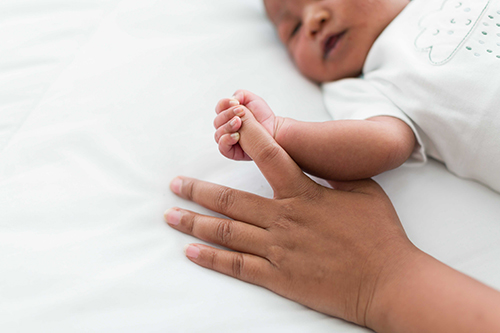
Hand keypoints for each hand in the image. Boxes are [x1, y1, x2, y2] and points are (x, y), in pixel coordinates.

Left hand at [168, 105, 417, 326]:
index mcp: (305, 194)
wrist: (389, 282)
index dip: (246, 134)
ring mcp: (278, 250)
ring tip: (171, 216)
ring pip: (227, 232)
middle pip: (231, 199)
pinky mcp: (279, 278)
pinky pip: (237, 266)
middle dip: (198, 190)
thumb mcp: (362, 190)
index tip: (228, 120)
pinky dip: (211, 258)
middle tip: (174, 184)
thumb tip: (309, 157)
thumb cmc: (380, 234)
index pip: (268, 155)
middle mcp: (284, 219)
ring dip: (195, 222)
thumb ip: (330, 173)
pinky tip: (191, 251)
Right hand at [214, 90, 284, 160]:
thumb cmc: (262, 116)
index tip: (236, 103)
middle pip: (217, 121)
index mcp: (228, 114)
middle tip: (241, 113)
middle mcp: (226, 126)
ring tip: (240, 123)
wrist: (273, 128)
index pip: (219, 108)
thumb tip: (231, 100)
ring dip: (228, 127)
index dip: (225, 104)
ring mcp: (228, 139)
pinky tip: (236, 135)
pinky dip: (227, 140)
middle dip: (228, 115)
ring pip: (218, 134)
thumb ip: (239, 94)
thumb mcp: (252, 99)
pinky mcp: (232, 151)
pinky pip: (222, 147)